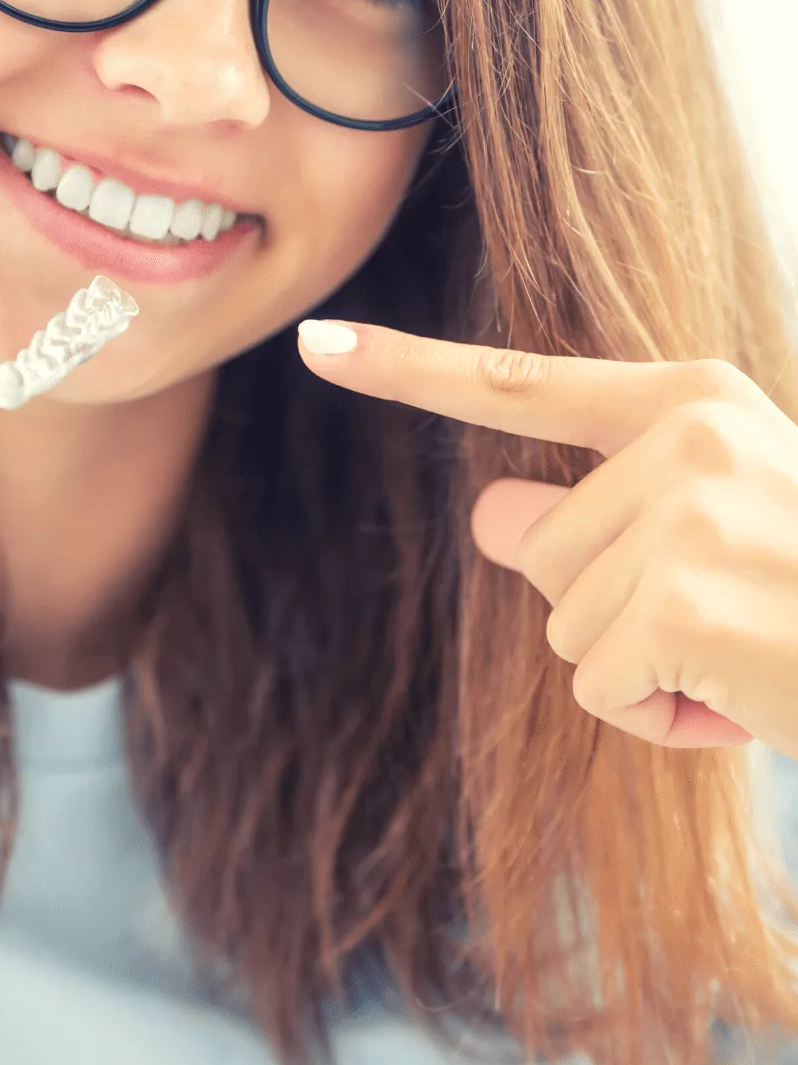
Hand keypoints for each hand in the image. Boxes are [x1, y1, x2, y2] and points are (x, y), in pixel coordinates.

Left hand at [297, 318, 797, 757]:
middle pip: (538, 550)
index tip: (316, 345)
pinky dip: (661, 718)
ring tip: (748, 653)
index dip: (406, 368)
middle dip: (613, 610)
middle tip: (732, 617)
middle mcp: (686, 437)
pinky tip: (745, 697)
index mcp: (692, 400)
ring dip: (645, 669)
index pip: (522, 381)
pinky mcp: (683, 600)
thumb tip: (491, 510)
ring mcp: (686, 514)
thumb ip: (602, 514)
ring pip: (567, 629)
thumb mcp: (716, 531)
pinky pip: (600, 687)